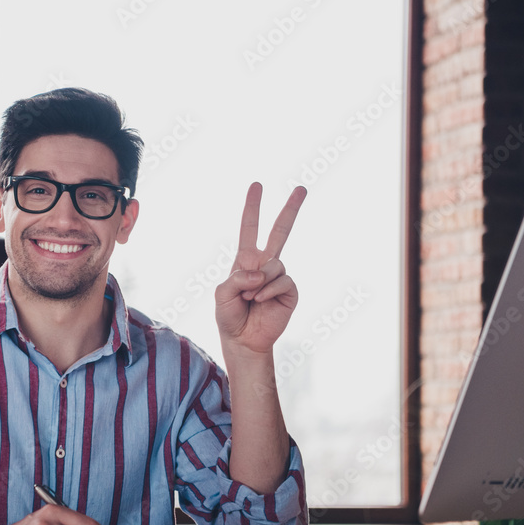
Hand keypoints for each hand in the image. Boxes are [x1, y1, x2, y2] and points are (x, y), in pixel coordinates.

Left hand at [215, 182, 305, 355]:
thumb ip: (237, 277)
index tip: (257, 185)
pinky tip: (260, 301)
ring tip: (249, 298)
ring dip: (259, 281)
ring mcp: (278, 277)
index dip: (252, 207)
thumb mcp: (222, 293)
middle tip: (301, 187)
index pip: (250, 228)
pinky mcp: (290, 291)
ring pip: (275, 263)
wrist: (243, 339)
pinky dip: (268, 290)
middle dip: (291, 209)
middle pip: (280, 231)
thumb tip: (261, 272)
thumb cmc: (229, 315)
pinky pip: (282, 281)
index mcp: (246, 260)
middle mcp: (264, 265)